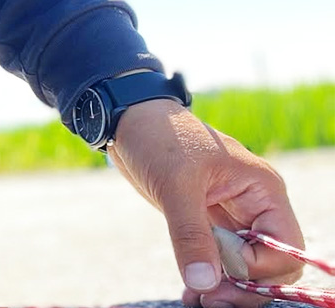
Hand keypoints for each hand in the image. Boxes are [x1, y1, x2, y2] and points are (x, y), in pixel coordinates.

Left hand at [107, 99, 303, 307]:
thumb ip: (191, 234)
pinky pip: (222, 260)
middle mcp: (255, 205)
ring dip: (226, 287)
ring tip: (195, 300)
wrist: (128, 121)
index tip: (216, 275)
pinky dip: (210, 278)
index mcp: (262, 190)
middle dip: (245, 287)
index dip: (255, 271)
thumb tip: (205, 282)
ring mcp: (233, 216)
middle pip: (272, 264)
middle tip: (208, 300)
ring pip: (247, 267)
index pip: (283, 248)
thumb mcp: (174, 185)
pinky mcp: (209, 222)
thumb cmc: (158, 139)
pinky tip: (190, 291)